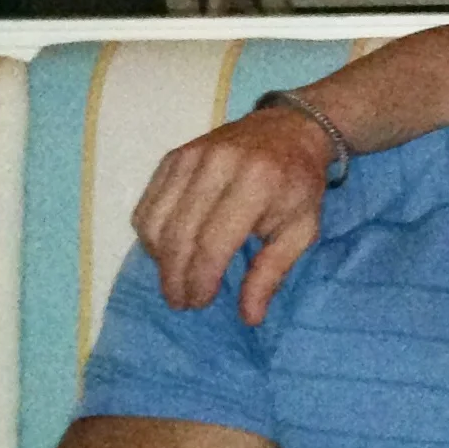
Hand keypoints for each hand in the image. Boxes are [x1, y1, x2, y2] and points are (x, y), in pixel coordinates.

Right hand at [131, 107, 333, 324]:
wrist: (289, 130)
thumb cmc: (298, 186)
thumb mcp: (301, 230)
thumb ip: (272, 272)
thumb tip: (249, 317)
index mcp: (256, 185)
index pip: (214, 242)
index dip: (201, 279)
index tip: (200, 302)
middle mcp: (218, 166)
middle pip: (179, 235)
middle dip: (175, 276)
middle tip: (181, 301)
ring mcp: (190, 157)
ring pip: (156, 221)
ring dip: (159, 259)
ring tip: (174, 280)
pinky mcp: (173, 157)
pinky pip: (148, 204)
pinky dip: (151, 235)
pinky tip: (166, 252)